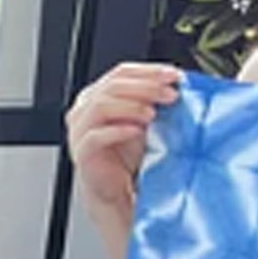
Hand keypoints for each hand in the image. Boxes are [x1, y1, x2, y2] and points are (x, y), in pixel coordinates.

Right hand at [67, 63, 180, 231]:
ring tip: (153, 114)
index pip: (122, 72)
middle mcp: (85, 108)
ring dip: (132, 106)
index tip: (173, 76)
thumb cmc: (126, 154)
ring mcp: (80, 129)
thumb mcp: (144, 120)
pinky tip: (136, 131)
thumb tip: (177, 85)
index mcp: (99, 94)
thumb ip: (154, 101)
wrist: (114, 187)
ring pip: (101, 106)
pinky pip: (97, 136)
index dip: (149, 71)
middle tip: (170, 95)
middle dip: (146, 87)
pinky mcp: (81, 151)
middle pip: (113, 86)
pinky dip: (118, 131)